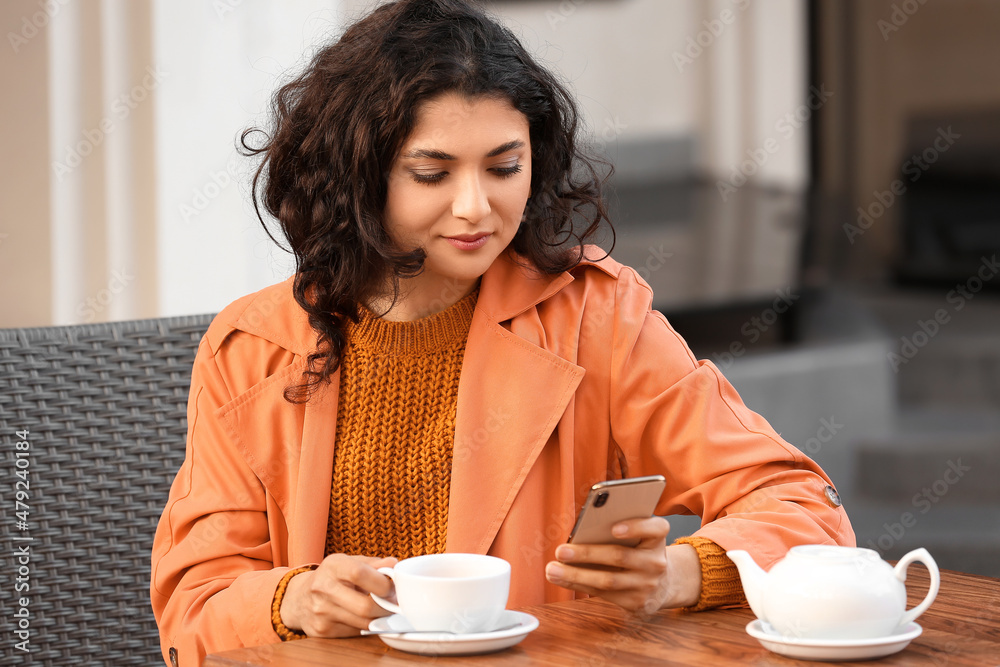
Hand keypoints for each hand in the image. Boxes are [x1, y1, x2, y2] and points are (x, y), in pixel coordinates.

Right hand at [279, 553, 397, 636]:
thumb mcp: (348, 563)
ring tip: (382, 609)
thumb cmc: (331, 577)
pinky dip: (365, 626)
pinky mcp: (322, 631)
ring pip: (363, 623)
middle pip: (365, 606)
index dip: (382, 583)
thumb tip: (394, 564)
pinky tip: (363, 617)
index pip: (359, 573)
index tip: (391, 587)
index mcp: (332, 566)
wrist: (298, 599)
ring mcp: (321, 612)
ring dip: (379, 618)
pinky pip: (355, 632)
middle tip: (393, 603)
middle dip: (386, 607)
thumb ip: (373, 564)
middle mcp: (323, 589)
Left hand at [544, 517, 700, 612]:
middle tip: (560, 551)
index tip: (613, 528)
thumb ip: (616, 529)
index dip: (636, 527)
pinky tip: (562, 579)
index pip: (656, 528)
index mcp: (657, 537)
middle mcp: (656, 561)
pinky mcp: (637, 603)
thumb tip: (580, 532)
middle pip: (619, 556)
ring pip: (608, 580)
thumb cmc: (638, 550)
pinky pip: (604, 595)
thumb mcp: (637, 536)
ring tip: (552, 569)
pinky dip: (580, 586)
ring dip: (576, 576)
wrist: (663, 583)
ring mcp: (648, 584)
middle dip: (586, 554)